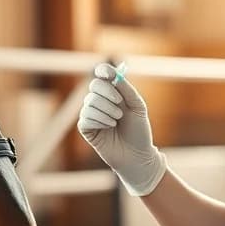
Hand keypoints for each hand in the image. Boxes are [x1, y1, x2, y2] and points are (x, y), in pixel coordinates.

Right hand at [76, 64, 166, 195]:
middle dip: (108, 93)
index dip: (103, 71)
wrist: (137, 154)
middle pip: (94, 86)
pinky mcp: (85, 127)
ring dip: (107, 111)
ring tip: (117, 121)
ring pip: (90, 102)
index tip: (108, 73)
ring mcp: (91, 114)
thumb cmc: (139, 131)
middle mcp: (100, 101)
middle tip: (120, 103)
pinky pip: (86, 117)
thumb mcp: (137, 107)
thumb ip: (126, 89)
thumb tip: (114, 74)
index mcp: (113, 93)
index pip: (102, 75)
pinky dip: (100, 121)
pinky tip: (109, 128)